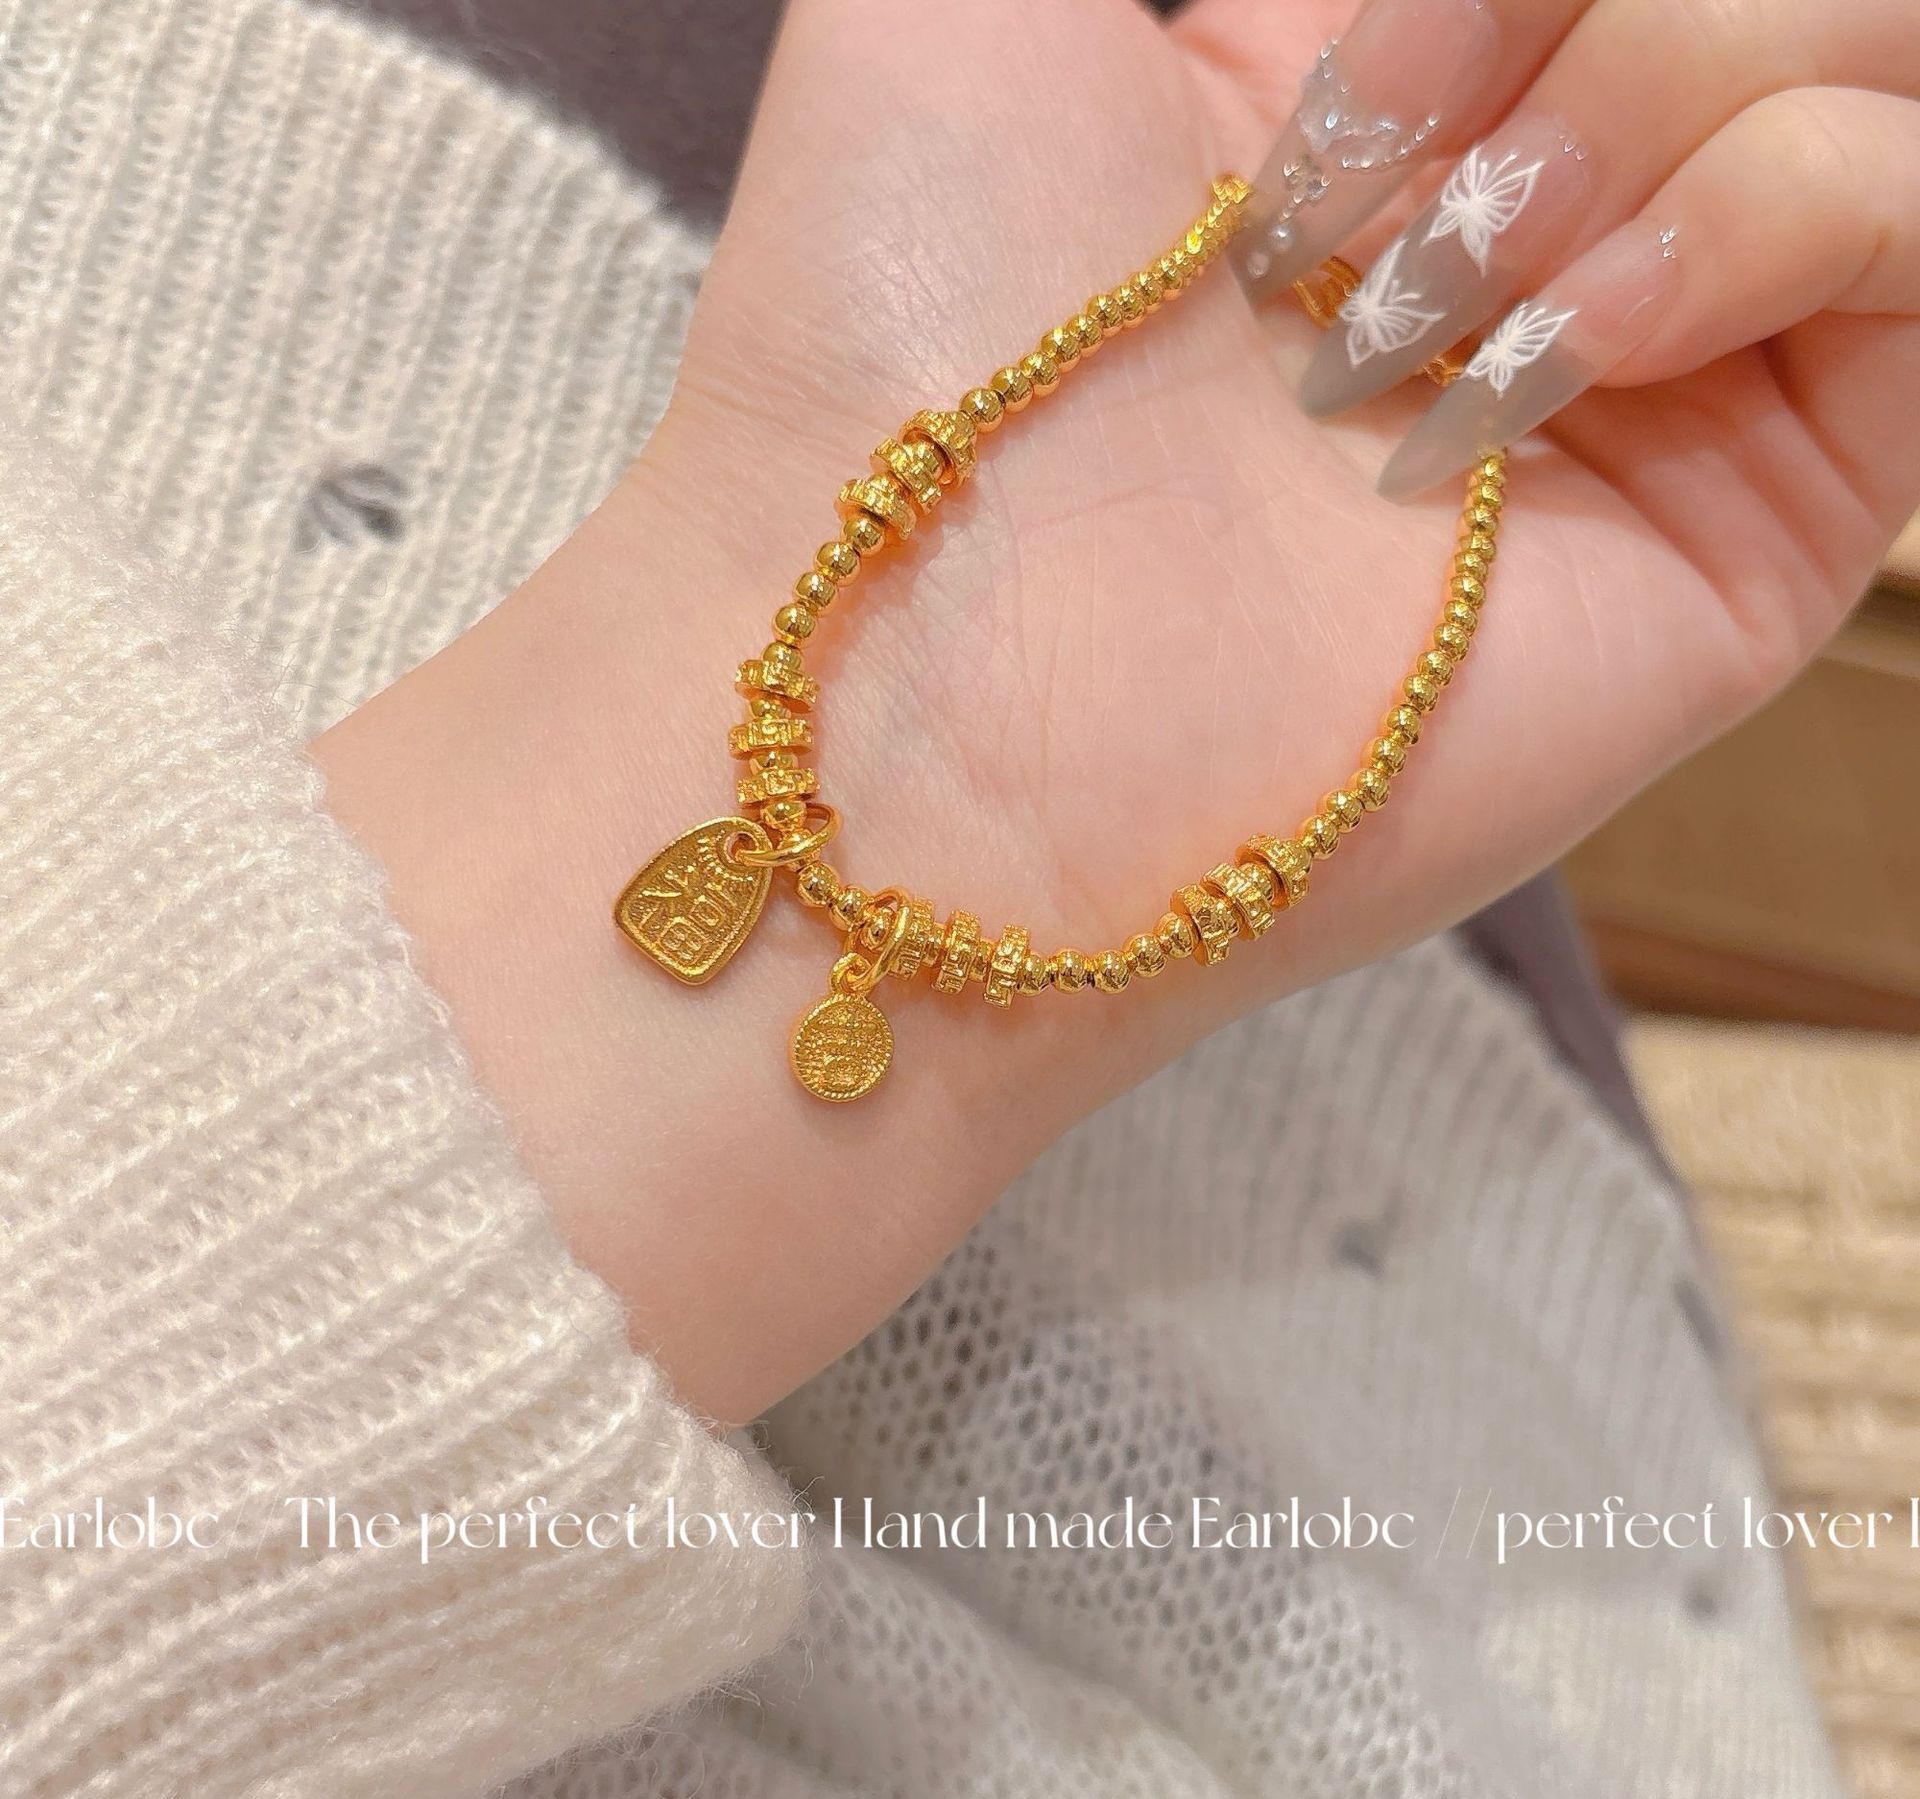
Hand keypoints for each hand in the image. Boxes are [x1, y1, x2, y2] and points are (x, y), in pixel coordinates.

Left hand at [313, 0, 1919, 1420]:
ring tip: (1453, 287)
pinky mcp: (1757, 531)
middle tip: (1376, 186)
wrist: (912, 674)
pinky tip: (1576, 329)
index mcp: (1375, 102)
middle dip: (1591, 17)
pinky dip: (1792, 205)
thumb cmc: (890, 340)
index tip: (1342, 78)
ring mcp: (1656, 389)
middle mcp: (1530, 237)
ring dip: (1682, 87)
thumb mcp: (954, 14)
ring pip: (1881, 69)